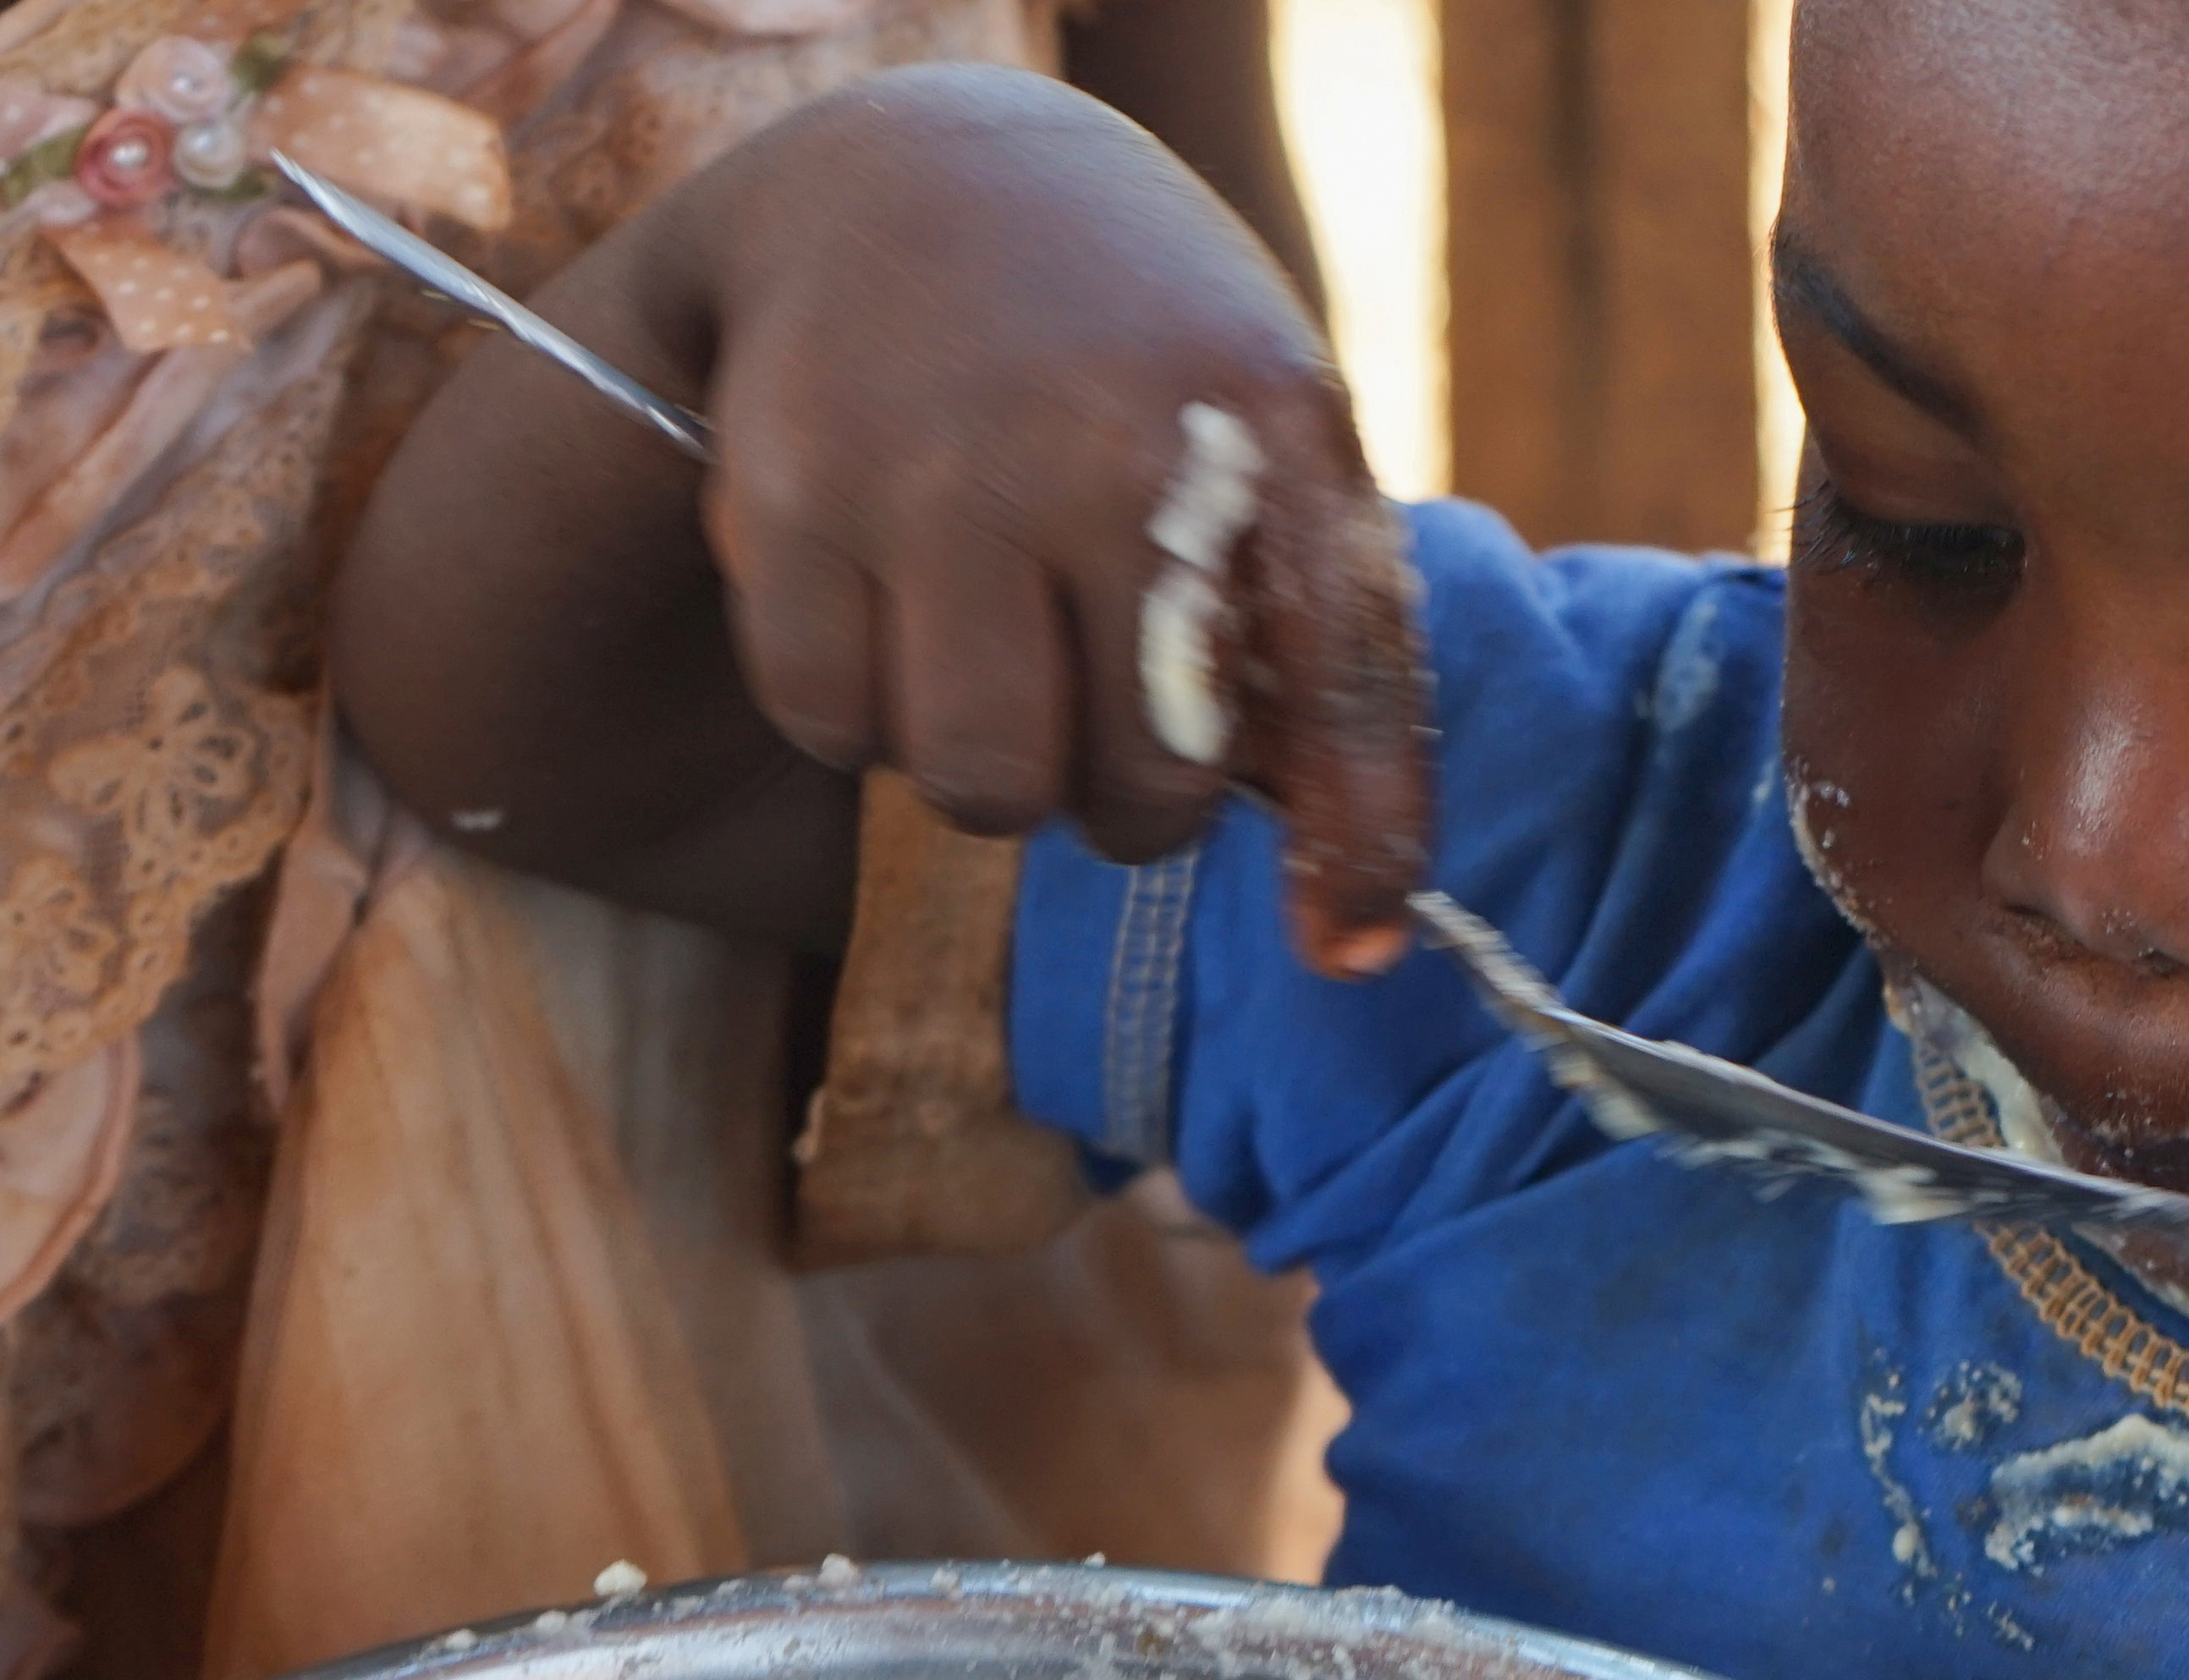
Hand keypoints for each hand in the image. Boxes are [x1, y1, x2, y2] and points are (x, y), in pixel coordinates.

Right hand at [640, 65, 1424, 972]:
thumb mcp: (1275, 457)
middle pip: (1128, 792)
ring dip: (985, 766)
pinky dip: (853, 710)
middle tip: (1105, 714)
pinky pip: (828, 722)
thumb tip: (1351, 951)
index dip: (1357, 841)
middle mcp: (1110, 443)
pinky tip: (887, 602)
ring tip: (997, 653)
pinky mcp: (788, 486)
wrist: (922, 175)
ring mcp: (939, 465)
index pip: (1341, 681)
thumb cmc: (1140, 368)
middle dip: (1123, 800)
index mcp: (1272, 422)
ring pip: (973, 783)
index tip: (1351, 950)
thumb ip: (1330, 673)